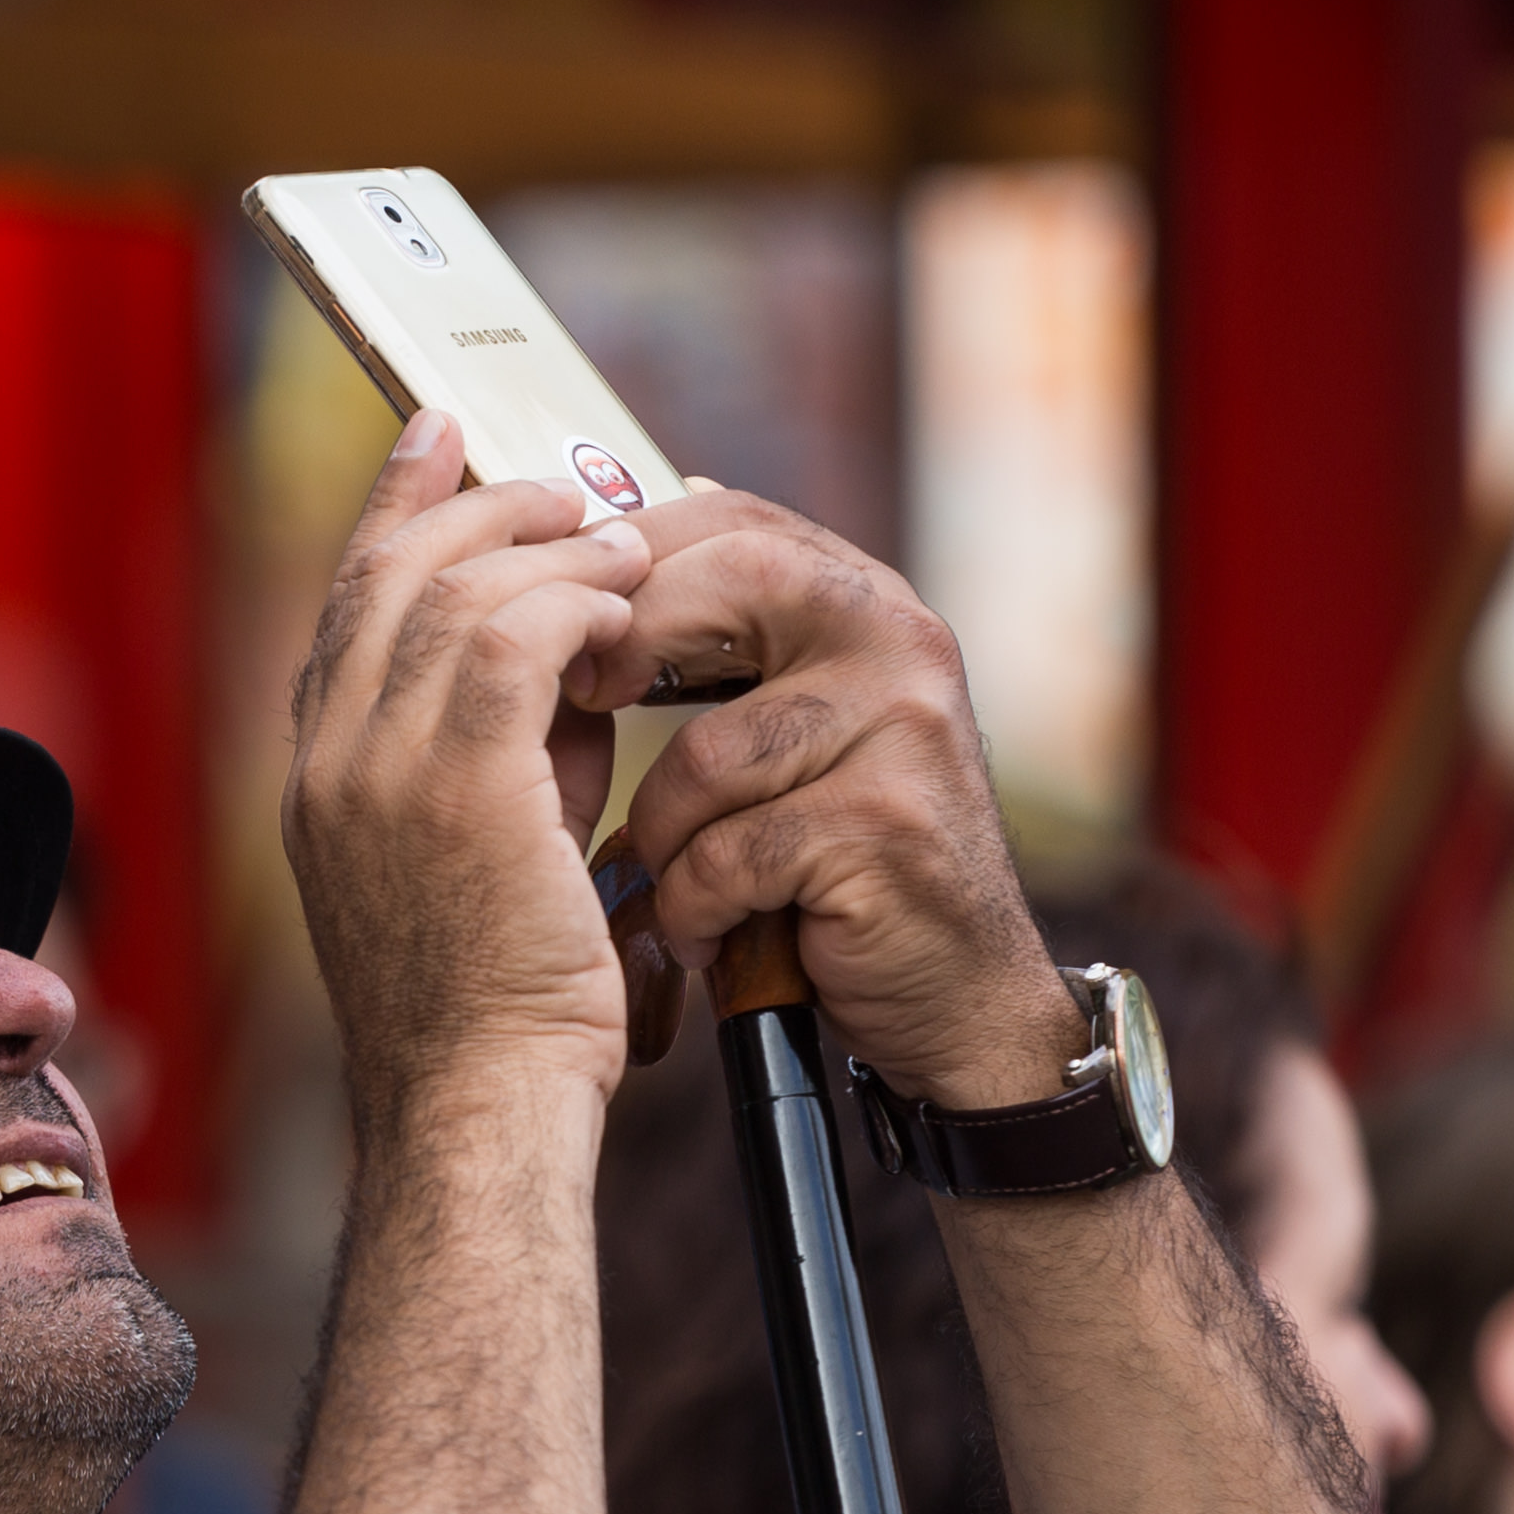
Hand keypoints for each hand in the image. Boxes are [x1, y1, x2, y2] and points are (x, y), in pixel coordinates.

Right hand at [285, 412, 647, 1119]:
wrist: (477, 1102)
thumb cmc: (497, 1007)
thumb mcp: (485, 853)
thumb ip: (512, 750)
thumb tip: (579, 664)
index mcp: (318, 781)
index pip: (343, 608)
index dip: (393, 513)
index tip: (440, 444)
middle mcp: (326, 764)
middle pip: (386, 576)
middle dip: (475, 503)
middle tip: (563, 482)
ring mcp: (374, 772)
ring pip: (456, 592)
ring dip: (548, 550)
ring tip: (622, 545)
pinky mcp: (453, 786)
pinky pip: (514, 638)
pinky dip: (574, 603)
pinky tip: (625, 608)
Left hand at [597, 489, 1078, 1108]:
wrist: (950, 995)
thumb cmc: (838, 863)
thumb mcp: (788, 730)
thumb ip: (727, 645)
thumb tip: (606, 549)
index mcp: (865, 601)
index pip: (737, 518)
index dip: (633, 550)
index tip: (563, 618)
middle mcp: (902, 640)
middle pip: (737, 579)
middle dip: (633, 641)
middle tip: (579, 705)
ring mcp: (906, 729)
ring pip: (711, 749)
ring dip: (661, 830)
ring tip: (668, 879)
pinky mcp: (887, 826)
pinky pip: (731, 853)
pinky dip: (694, 906)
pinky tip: (708, 933)